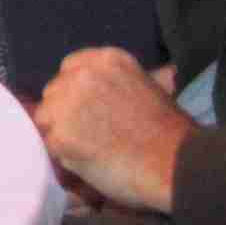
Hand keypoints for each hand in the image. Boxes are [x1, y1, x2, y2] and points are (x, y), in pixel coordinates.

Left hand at [33, 47, 193, 212]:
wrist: (178, 165)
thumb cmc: (170, 133)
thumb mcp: (146, 86)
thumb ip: (113, 83)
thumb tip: (96, 94)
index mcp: (105, 59)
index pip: (70, 70)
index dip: (76, 94)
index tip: (89, 112)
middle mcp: (82, 74)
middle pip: (54, 93)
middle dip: (66, 113)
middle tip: (91, 135)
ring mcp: (68, 103)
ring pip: (47, 119)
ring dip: (62, 135)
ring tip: (92, 150)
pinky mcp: (61, 134)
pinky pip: (51, 146)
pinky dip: (65, 156)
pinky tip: (90, 162)